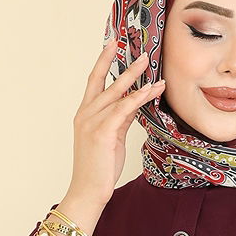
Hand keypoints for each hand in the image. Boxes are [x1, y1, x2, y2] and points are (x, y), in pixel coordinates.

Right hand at [67, 41, 165, 204]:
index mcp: (84, 114)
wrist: (88, 191)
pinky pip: (123, 109)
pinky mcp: (102, 132)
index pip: (94, 81)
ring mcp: (91, 122)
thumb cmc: (100, 169)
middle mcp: (85, 114)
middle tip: (138, 49)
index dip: (102, 61)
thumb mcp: (112, 138)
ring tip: (149, 64)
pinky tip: (150, 90)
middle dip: (121, 63)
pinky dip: (138, 98)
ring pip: (116, 92)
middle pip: (104, 81)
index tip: (112, 44)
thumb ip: (121, 119)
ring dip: (135, 77)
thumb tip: (135, 103)